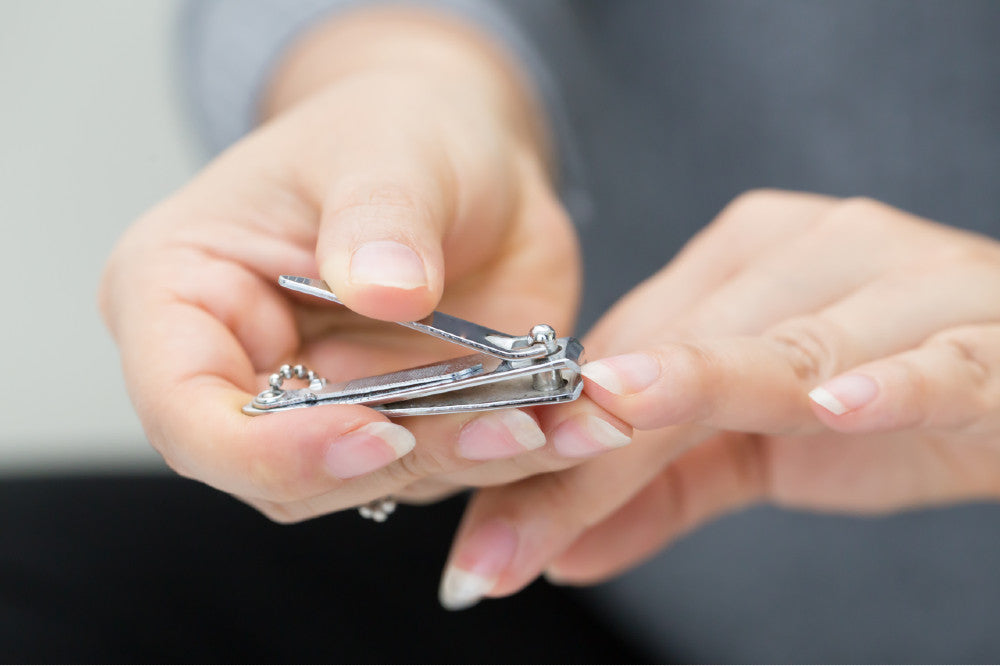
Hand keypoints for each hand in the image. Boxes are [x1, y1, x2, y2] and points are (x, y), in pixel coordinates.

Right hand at [99, 9, 627, 521]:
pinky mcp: (405, 422)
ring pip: (377, 482)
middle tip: (494, 426)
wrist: (465, 157)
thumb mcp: (384, 146)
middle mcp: (246, 370)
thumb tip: (384, 290)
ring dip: (466, 462)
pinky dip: (512, 452)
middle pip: (285, 474)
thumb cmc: (395, 130)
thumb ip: (378, 216)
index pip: (188, 414)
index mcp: (184, 297)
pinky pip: (448, 464)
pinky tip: (569, 422)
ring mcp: (328, 408)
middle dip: (393, 461)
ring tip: (544, 422)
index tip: (374, 430)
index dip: (270, 449)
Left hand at [439, 190, 999, 608]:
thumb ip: (660, 490)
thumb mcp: (758, 448)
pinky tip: (841, 405)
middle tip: (513, 530)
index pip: (630, 349)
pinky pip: (930, 355)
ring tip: (619, 424)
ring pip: (786, 346)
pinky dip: (889, 378)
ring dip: (704, 391)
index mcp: (747, 260)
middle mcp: (814, 250)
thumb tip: (561, 550)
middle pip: (683, 350)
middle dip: (595, 444)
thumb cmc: (888, 397)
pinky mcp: (983, 333)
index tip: (488, 509)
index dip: (555, 428)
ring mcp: (901, 283)